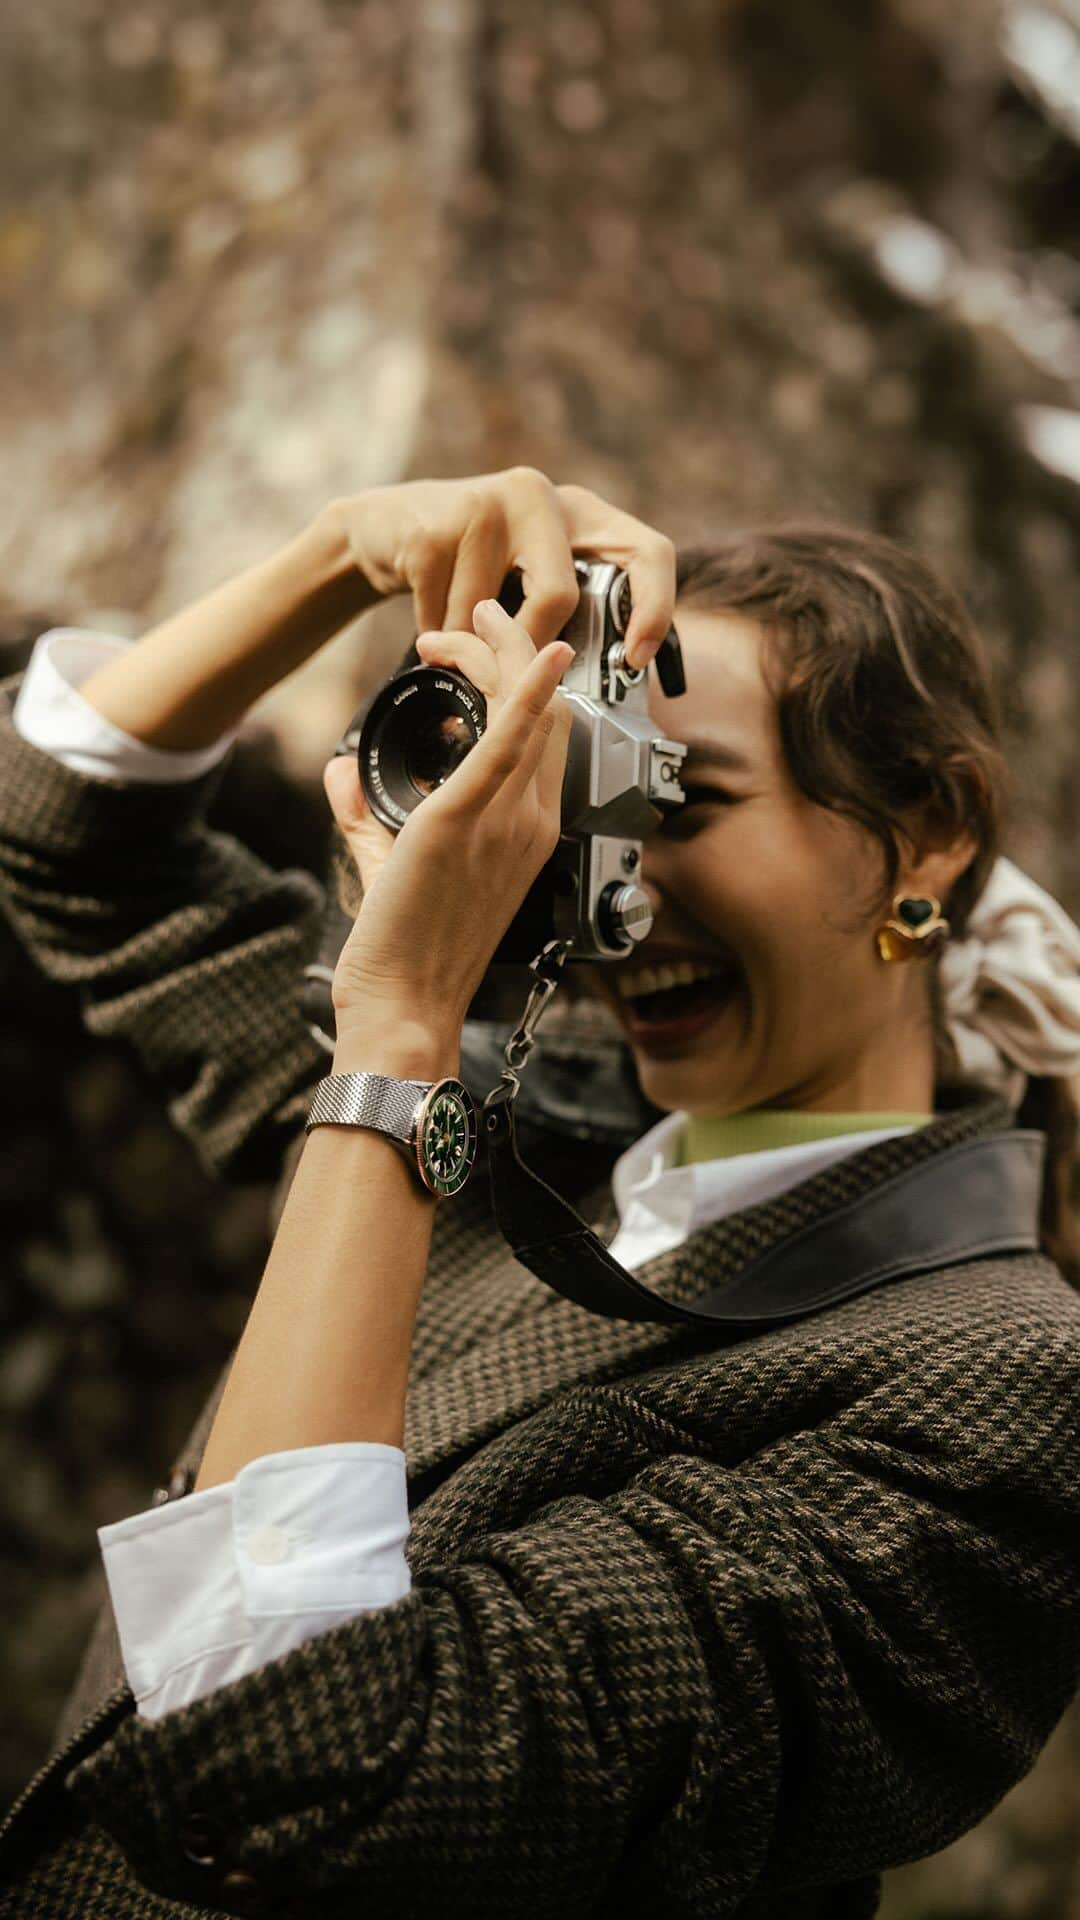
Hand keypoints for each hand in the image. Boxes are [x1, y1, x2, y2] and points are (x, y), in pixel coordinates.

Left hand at [324, 599, 574, 1042]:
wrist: (405, 1008)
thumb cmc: (407, 955)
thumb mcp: (389, 867)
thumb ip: (365, 817)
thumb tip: (340, 774)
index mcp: (525, 835)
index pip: (546, 739)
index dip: (525, 681)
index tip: (480, 648)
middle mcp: (530, 824)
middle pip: (546, 712)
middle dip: (513, 649)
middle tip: (478, 611)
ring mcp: (506, 823)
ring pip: (530, 712)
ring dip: (504, 651)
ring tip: (477, 611)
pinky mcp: (466, 822)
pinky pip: (511, 745)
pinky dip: (525, 692)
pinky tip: (533, 654)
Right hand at [328, 466, 675, 669]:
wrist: (383, 528)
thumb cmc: (472, 563)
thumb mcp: (530, 568)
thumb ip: (569, 599)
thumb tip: (611, 671)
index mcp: (578, 511)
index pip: (647, 552)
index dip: (655, 608)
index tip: (635, 661)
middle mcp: (537, 496)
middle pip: (559, 595)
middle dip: (531, 646)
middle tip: (513, 671)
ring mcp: (483, 506)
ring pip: (491, 616)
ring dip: (469, 646)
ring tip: (453, 635)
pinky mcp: (433, 530)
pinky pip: (444, 617)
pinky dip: (435, 636)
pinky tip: (427, 619)